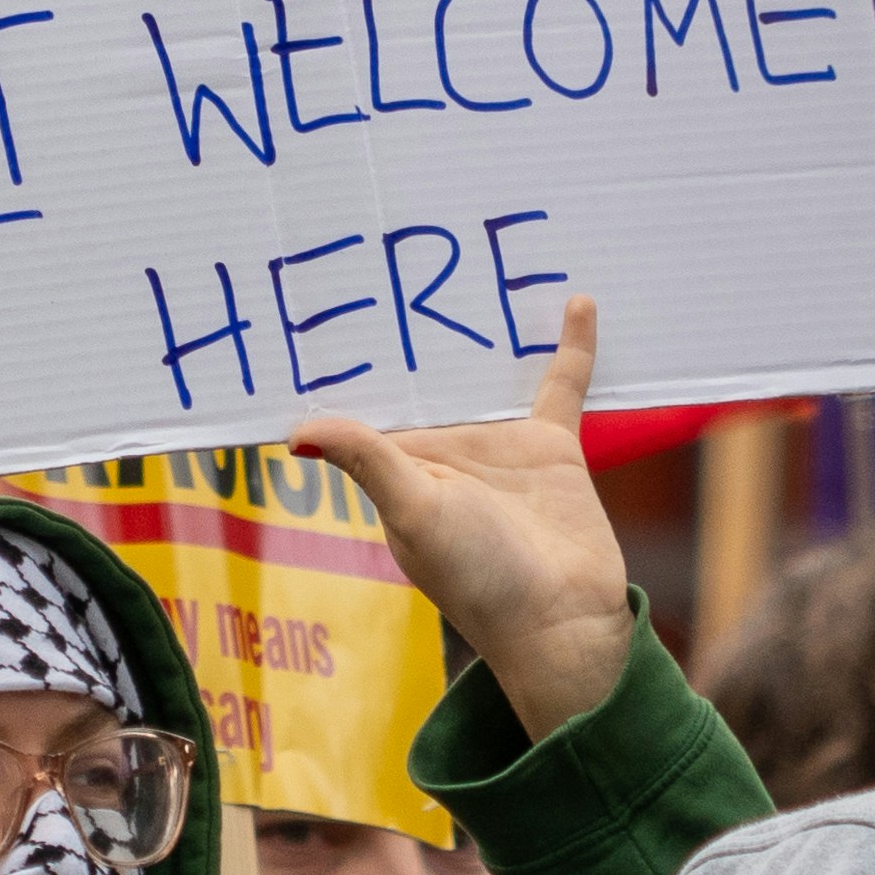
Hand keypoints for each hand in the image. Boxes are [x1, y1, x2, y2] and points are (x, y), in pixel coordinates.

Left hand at [300, 298, 635, 739]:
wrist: (562, 621)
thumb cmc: (478, 577)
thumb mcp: (414, 513)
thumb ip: (367, 462)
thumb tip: (297, 431)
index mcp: (401, 468)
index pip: (367, 404)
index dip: (346, 365)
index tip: (319, 311)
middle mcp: (446, 452)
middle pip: (428, 379)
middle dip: (412, 330)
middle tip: (395, 253)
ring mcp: (499, 447)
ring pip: (488, 374)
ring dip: (483, 331)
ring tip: (474, 263)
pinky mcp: (553, 448)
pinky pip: (560, 385)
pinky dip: (568, 346)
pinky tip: (576, 302)